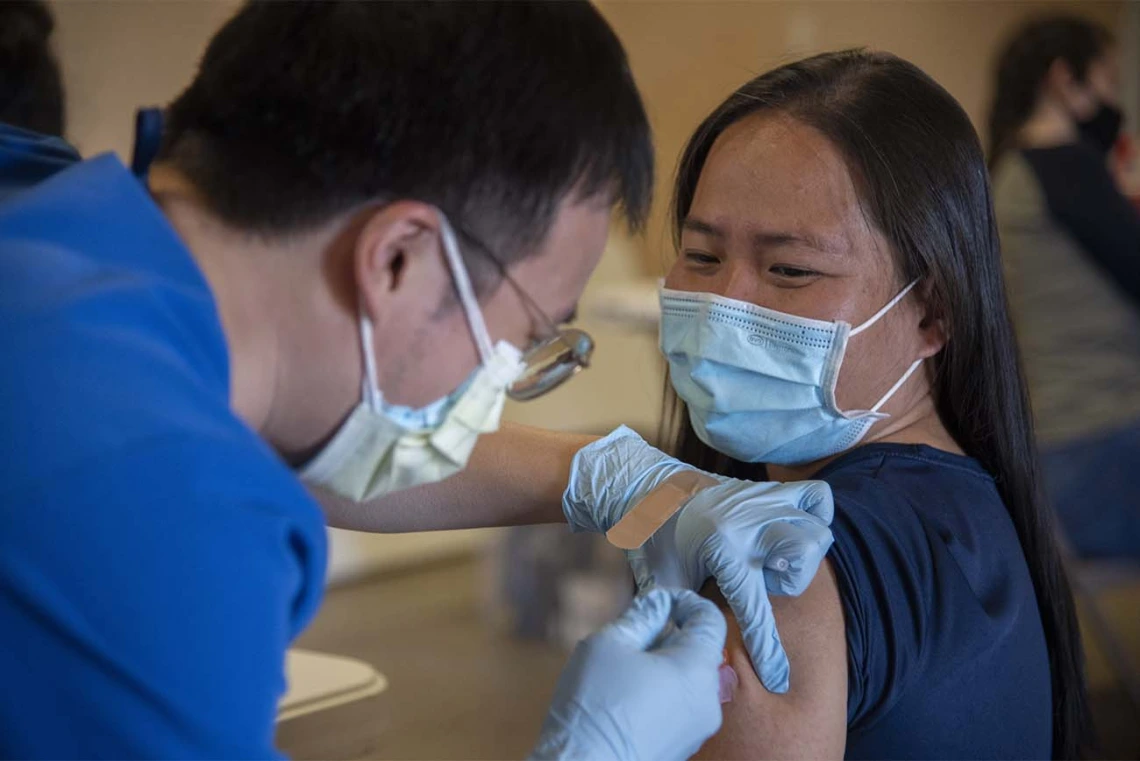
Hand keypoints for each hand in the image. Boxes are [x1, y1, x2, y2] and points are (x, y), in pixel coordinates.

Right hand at [529, 588, 725, 760]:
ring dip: (664, 664)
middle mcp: (708, 699)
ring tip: (625, 670)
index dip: (685, 601)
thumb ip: (641, 615)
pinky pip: (681, 705)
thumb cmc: (595, 706)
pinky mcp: (684, 745)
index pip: (710, 619)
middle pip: (700, 650)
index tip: (657, 602)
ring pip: (690, 678)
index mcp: (696, 668)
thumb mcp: (609, 643)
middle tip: (631, 637)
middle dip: (669, 635)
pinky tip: (628, 698)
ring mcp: (699, 727)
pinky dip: (662, 691)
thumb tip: (658, 603)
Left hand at [563, 426, 833, 692]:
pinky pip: (817, 496)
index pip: (754, 609)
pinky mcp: (769, 489)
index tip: (778, 681)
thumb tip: (690, 659)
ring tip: (771, 557)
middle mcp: (749, 523)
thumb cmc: (653, 537)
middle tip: (760, 578)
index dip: (767, 652)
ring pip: (816, 530)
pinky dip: (816, 513)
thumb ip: (677, 617)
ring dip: (801, 553)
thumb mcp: (660, 582)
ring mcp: (763, 501)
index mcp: (722, 548)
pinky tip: (792, 529)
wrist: (647, 487)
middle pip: (803, 557)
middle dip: (790, 580)